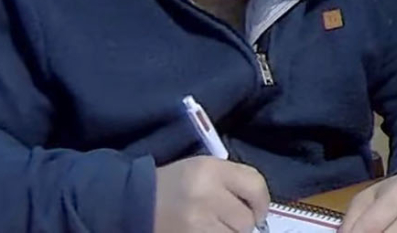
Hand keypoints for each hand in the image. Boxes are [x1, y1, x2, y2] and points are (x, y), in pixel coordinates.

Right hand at [154, 156, 269, 232]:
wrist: (133, 203)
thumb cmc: (176, 185)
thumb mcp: (205, 170)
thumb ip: (235, 182)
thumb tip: (260, 209)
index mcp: (211, 170)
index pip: (256, 186)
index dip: (262, 203)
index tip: (258, 212)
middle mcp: (205, 194)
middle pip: (246, 219)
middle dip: (242, 224)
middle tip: (227, 222)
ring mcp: (196, 222)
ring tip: (213, 227)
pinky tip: (207, 232)